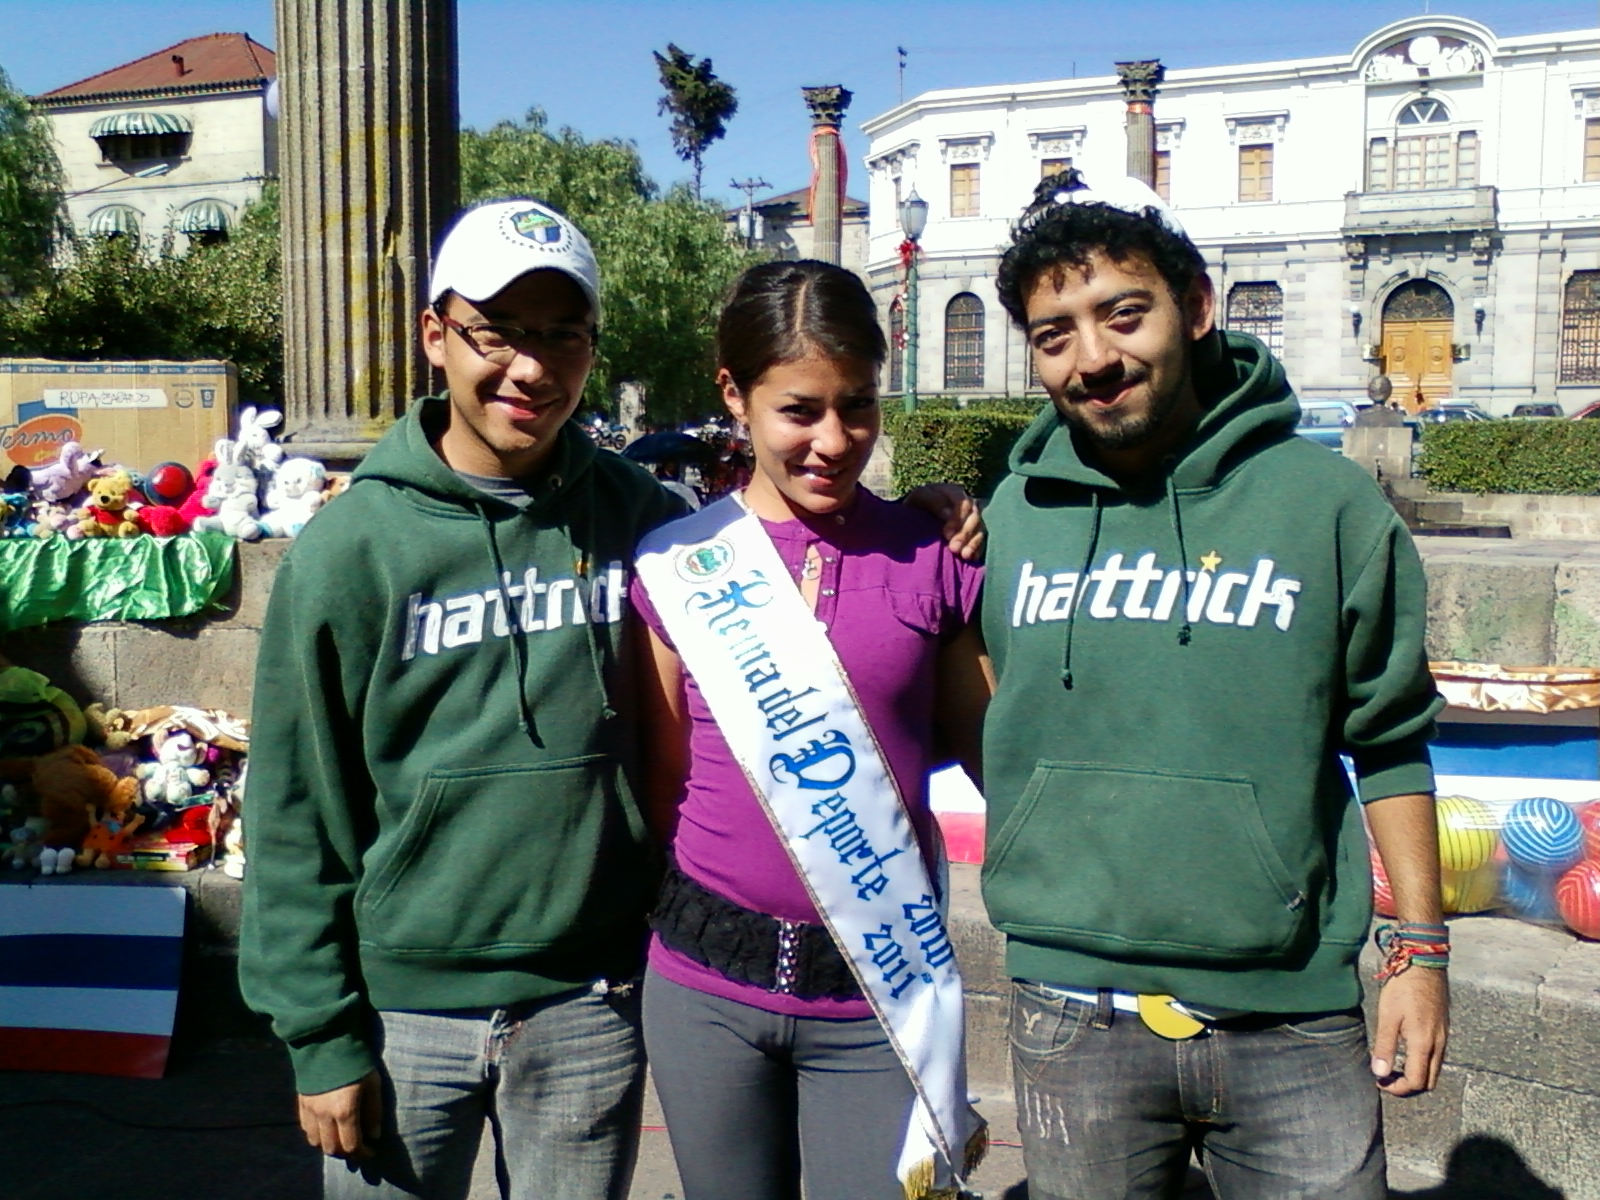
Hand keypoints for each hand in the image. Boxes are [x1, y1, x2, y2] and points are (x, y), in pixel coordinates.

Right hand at [298, 1070, 382, 1159]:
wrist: (327, 1041)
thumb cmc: (356, 1061)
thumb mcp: (373, 1085)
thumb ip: (374, 1112)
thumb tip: (374, 1135)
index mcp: (345, 1112)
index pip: (352, 1145)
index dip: (363, 1153)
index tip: (371, 1152)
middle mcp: (324, 1117)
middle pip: (332, 1148)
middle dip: (347, 1154)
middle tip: (358, 1149)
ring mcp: (310, 1111)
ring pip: (316, 1142)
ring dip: (330, 1146)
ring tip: (342, 1141)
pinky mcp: (301, 1104)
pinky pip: (306, 1129)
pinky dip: (316, 1136)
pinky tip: (326, 1130)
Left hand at [904, 483, 985, 561]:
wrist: (915, 517)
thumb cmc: (917, 505)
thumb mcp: (920, 498)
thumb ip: (933, 502)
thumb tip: (948, 512)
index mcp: (955, 493)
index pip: (963, 503)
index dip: (957, 519)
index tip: (946, 534)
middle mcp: (968, 504)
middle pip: (975, 517)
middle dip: (965, 534)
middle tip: (954, 549)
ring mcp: (973, 518)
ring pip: (981, 529)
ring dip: (973, 542)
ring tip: (964, 555)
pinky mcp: (975, 532)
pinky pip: (982, 540)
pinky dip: (978, 549)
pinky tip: (971, 558)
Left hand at [1370, 967, 1447, 1096]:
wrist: (1424, 964)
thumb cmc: (1403, 987)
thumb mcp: (1388, 1016)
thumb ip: (1385, 1046)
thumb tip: (1380, 1073)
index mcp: (1424, 1044)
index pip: (1416, 1082)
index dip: (1397, 1088)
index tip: (1379, 1081)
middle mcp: (1438, 1044)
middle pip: (1429, 1081)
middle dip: (1408, 1086)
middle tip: (1386, 1078)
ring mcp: (1443, 1037)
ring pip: (1434, 1070)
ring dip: (1415, 1075)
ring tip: (1393, 1066)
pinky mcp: (1443, 1029)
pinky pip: (1436, 1056)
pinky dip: (1421, 1063)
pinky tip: (1405, 1051)